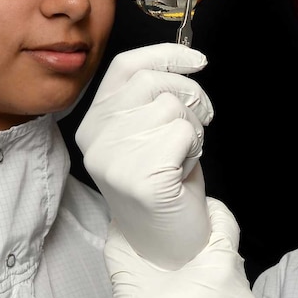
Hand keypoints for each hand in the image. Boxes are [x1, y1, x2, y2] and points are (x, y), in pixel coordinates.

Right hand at [76, 43, 212, 268]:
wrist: (168, 243)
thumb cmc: (164, 181)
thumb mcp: (149, 131)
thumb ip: (151, 96)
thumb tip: (184, 58)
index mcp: (94, 123)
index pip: (125, 67)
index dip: (165, 55)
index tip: (198, 61)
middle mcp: (96, 139)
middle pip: (153, 82)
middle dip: (191, 94)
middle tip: (203, 117)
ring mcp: (114, 160)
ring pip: (172, 106)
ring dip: (194, 127)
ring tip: (184, 154)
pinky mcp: (141, 178)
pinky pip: (183, 133)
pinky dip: (194, 148)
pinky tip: (183, 171)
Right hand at [105, 198, 258, 297]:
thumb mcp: (129, 280)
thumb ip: (124, 244)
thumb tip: (119, 222)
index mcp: (220, 272)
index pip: (227, 223)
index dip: (212, 211)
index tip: (198, 209)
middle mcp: (241, 294)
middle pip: (228, 253)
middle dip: (207, 248)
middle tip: (182, 246)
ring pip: (232, 282)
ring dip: (213, 277)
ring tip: (186, 277)